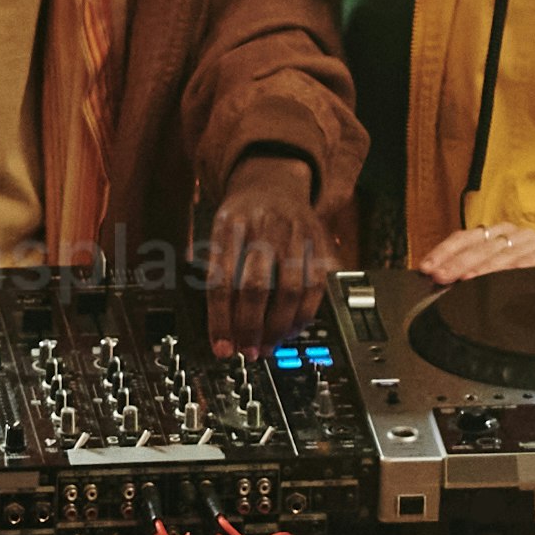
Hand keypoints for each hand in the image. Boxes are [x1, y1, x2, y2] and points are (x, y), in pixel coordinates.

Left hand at [202, 163, 336, 343]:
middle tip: (247, 351)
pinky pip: (315, 286)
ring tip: (267, 347)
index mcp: (230, 224)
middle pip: (255, 286)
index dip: (220, 319)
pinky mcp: (318, 243)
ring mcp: (294, 234)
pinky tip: (290, 330)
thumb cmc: (243, 217)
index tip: (221, 348)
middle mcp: (263, 227)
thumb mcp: (220, 233)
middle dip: (250, 326)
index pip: (221, 279)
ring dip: (277, 326)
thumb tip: (219, 330)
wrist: (274, 183)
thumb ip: (217, 273)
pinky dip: (303, 315)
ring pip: (289, 289)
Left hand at [419, 222, 534, 284]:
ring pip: (509, 253)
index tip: (427, 268)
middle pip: (482, 247)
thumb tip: (444, 284)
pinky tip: (511, 275)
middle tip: (441, 277)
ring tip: (468, 279)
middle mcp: (518, 235)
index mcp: (501, 235)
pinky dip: (526, 266)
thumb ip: (480, 273)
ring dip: (487, 267)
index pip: (467, 238)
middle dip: (458, 263)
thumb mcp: (508, 270)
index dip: (445, 252)